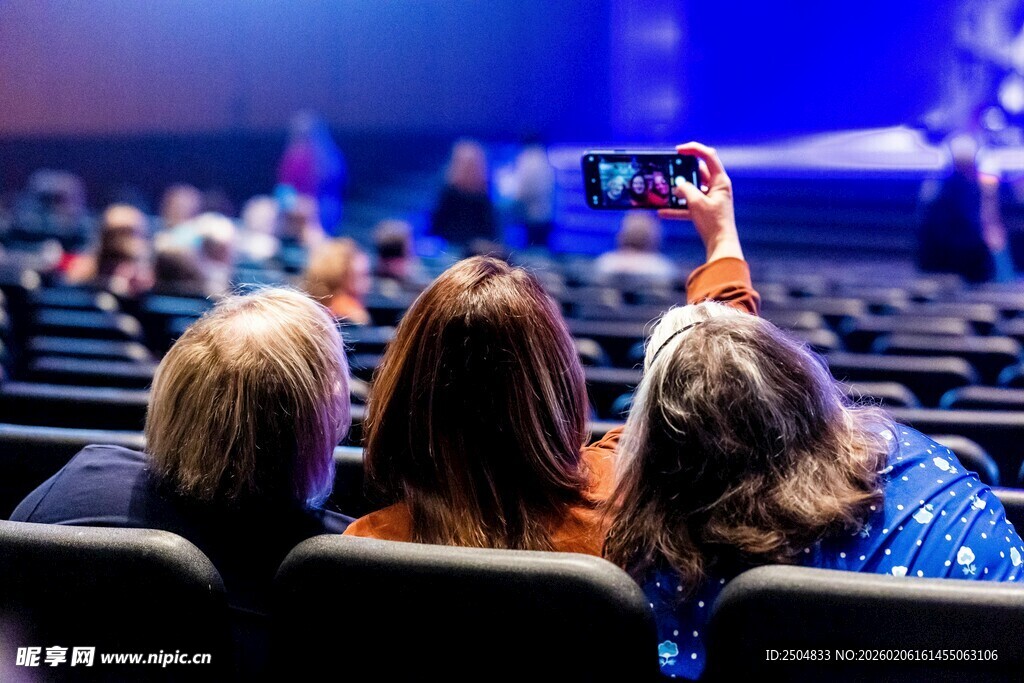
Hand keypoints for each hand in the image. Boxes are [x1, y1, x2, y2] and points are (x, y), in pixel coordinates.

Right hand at [658, 142, 742, 261]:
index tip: (678, 150)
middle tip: (669, 170)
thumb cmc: (713, 222)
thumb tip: (678, 186)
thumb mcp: (696, 203)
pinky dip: (677, 208)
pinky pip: (689, 206)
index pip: (708, 156)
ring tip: (665, 191)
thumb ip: (685, 189)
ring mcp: (711, 199)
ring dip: (679, 191)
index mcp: (720, 180)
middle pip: (698, 172)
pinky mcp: (705, 211)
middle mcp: (717, 187)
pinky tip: (662, 212)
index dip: (693, 149)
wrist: (720, 244)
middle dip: (682, 172)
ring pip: (692, 189)